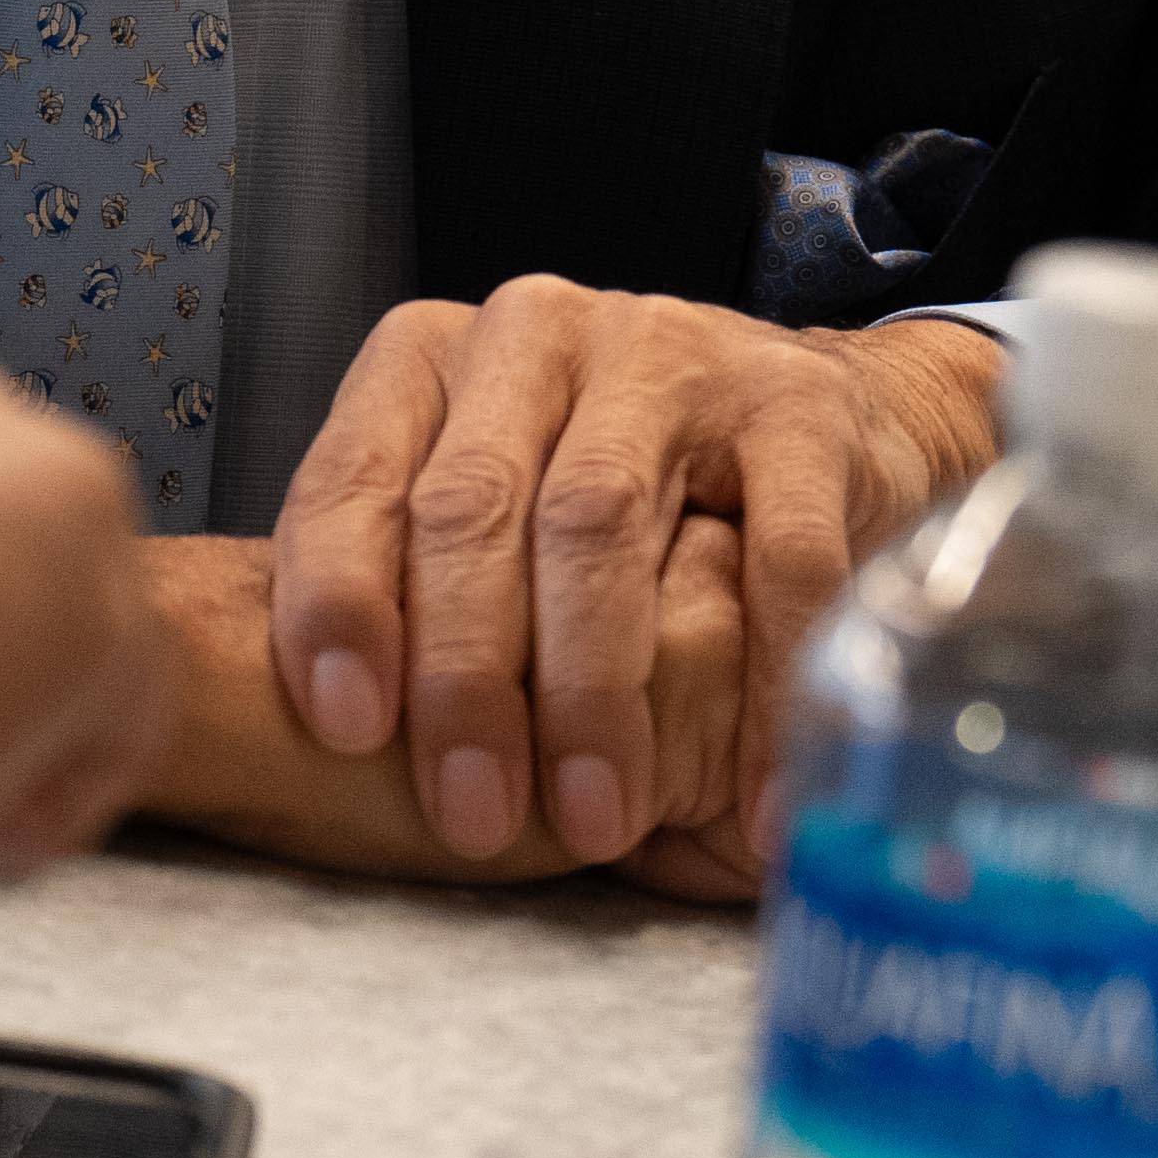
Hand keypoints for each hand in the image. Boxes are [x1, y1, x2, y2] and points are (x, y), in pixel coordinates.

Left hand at [268, 281, 1003, 867]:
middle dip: (464, 675)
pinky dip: (761, 692)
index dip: (340, 602)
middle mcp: (535, 336)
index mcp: (432, 359)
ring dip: (588, 689)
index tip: (346, 726)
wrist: (817, 420)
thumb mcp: (488, 518)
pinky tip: (756, 804)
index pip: (353, 477)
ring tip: (594, 821)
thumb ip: (412, 594)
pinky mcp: (797, 408)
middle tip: (475, 813)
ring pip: (597, 520)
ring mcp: (670, 357)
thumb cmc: (613, 494)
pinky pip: (775, 559)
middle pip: (469, 504)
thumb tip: (344, 746)